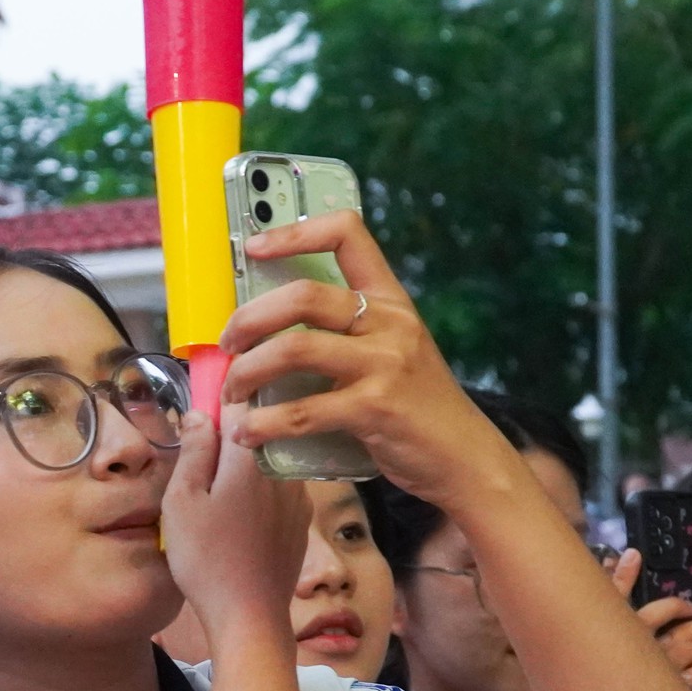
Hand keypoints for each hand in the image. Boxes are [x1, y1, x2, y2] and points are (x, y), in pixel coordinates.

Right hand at [158, 410, 309, 646]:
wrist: (250, 616)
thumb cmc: (207, 560)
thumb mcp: (182, 502)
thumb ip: (193, 451)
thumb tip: (198, 413)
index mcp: (252, 455)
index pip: (241, 397)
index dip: (221, 387)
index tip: (205, 388)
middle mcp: (284, 467)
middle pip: (260, 426)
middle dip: (233, 424)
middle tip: (203, 442)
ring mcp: (299, 494)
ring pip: (270, 457)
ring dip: (248, 457)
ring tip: (219, 482)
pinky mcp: (303, 519)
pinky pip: (279, 486)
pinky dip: (260, 486)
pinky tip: (240, 513)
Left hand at [216, 210, 525, 510]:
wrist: (463, 458)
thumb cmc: (416, 406)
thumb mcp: (392, 351)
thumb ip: (347, 333)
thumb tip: (270, 327)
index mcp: (390, 299)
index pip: (348, 233)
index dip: (295, 232)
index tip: (254, 248)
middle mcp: (389, 322)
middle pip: (304, 295)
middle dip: (249, 318)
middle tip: (228, 343)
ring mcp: (384, 364)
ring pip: (294, 349)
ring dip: (248, 372)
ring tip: (232, 393)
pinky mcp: (375, 409)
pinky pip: (303, 411)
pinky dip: (264, 424)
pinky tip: (248, 434)